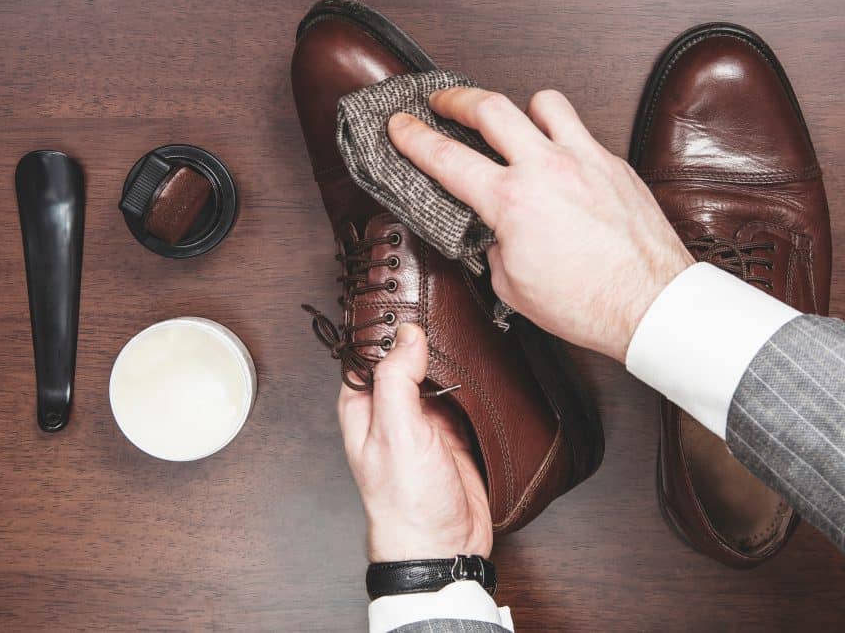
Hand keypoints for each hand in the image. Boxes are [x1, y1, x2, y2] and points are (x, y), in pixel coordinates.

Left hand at [337, 322, 491, 562]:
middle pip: (403, 360)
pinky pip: (461, 396)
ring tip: (463, 328)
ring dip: (449, 359)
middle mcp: (390, 412)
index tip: (404, 297)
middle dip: (421, 337)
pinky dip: (471, 382)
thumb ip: (397, 380)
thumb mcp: (396, 433)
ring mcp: (423, 423)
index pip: (367, 353)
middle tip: (441, 305)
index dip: (383, 325)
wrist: (443, 546)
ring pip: (434, 375)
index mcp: (363, 408)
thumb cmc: (405, 502)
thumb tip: (407, 335)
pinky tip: (481, 366)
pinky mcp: (453, 434)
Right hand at [387, 87, 693, 362]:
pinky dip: (561, 138)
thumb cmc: (587, 304)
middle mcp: (547, 169)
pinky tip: (559, 162)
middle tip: (443, 100)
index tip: (401, 124)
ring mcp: (585, 160)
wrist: (649, 305)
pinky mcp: (615, 165)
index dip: (414, 137)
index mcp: (512, 202)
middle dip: (457, 98)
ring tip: (513, 123)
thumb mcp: (513, 286)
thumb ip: (494, 247)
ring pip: (544, 102)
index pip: (446, 157)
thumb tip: (494, 232)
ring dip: (520, 108)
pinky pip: (581, 132)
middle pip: (490, 106)